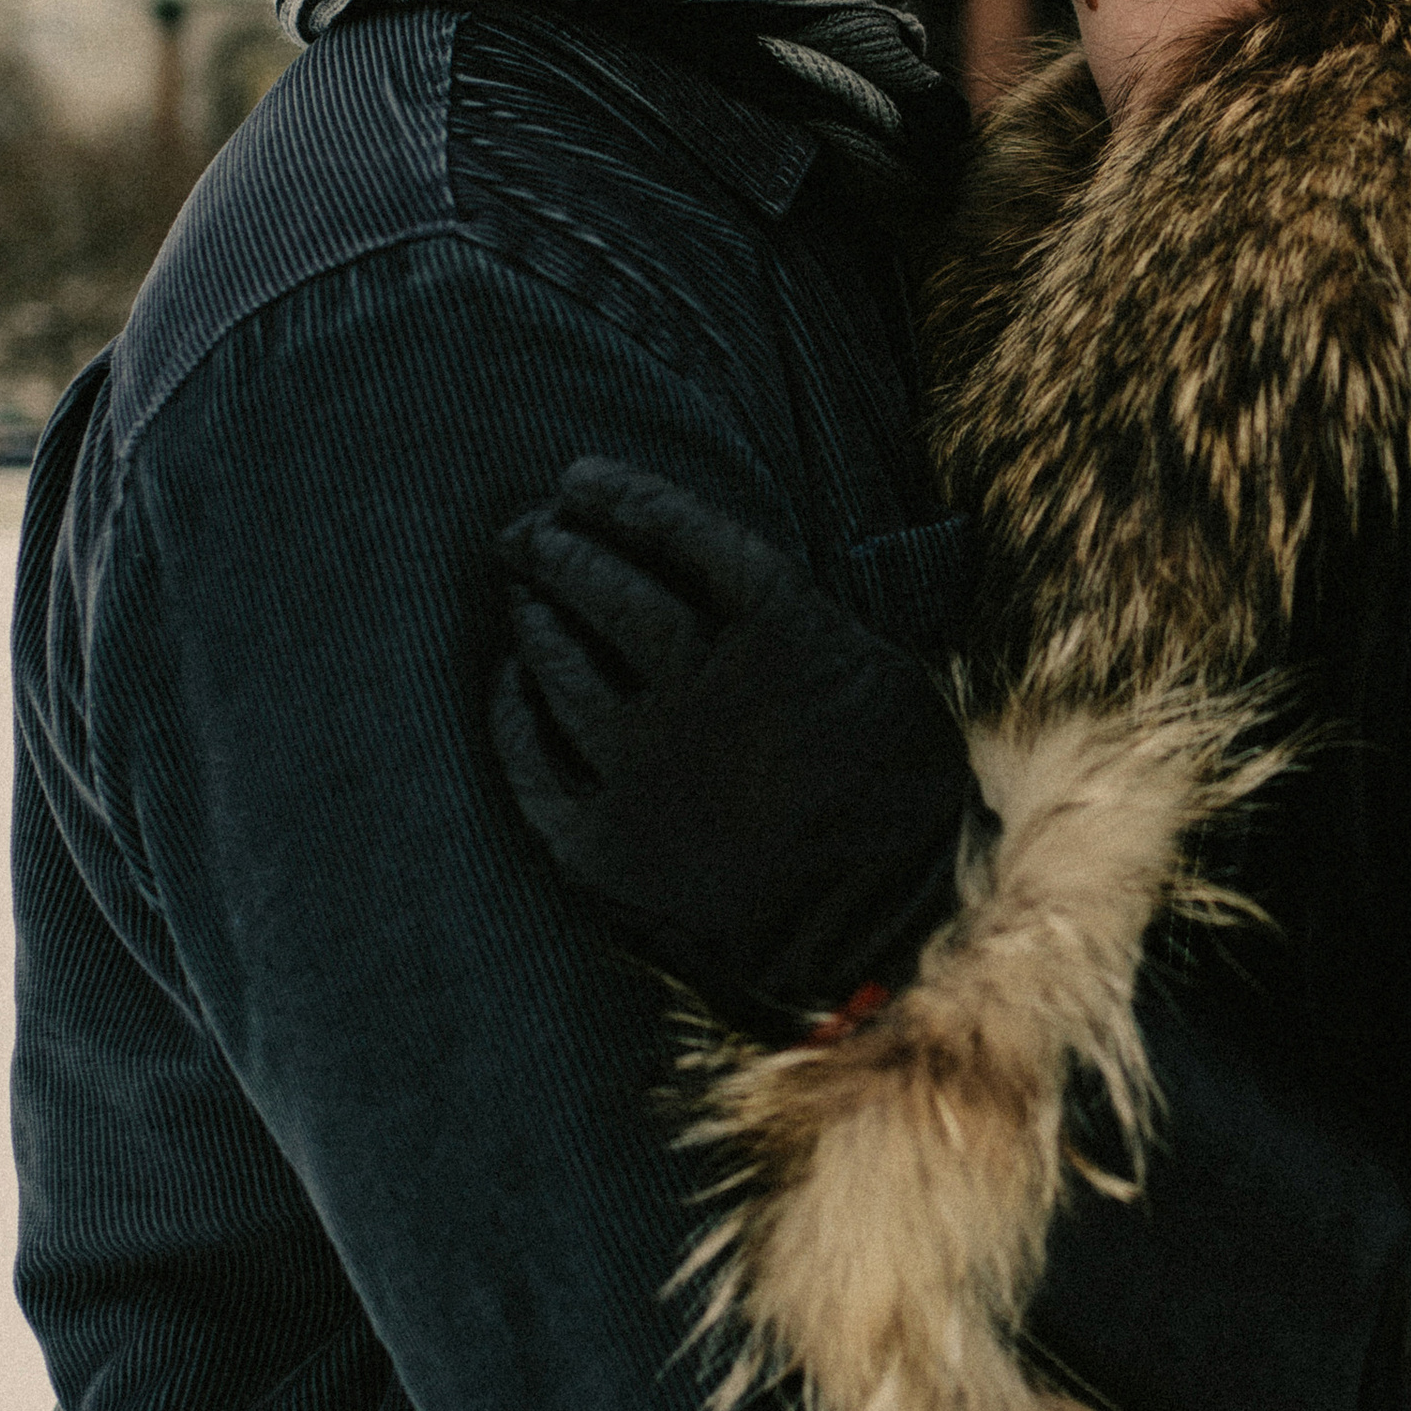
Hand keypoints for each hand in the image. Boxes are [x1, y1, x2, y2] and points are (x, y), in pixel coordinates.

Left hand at [492, 458, 977, 1028]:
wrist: (881, 932)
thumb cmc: (897, 800)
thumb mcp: (879, 675)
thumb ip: (803, 617)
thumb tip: (733, 569)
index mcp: (781, 633)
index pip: (682, 535)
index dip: (625, 499)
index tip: (580, 478)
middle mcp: (702, 687)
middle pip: (610, 591)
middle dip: (560, 548)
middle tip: (528, 531)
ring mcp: (645, 764)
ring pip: (563, 664)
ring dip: (536, 616)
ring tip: (523, 593)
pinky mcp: (604, 839)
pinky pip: (532, 754)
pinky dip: (515, 708)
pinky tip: (513, 682)